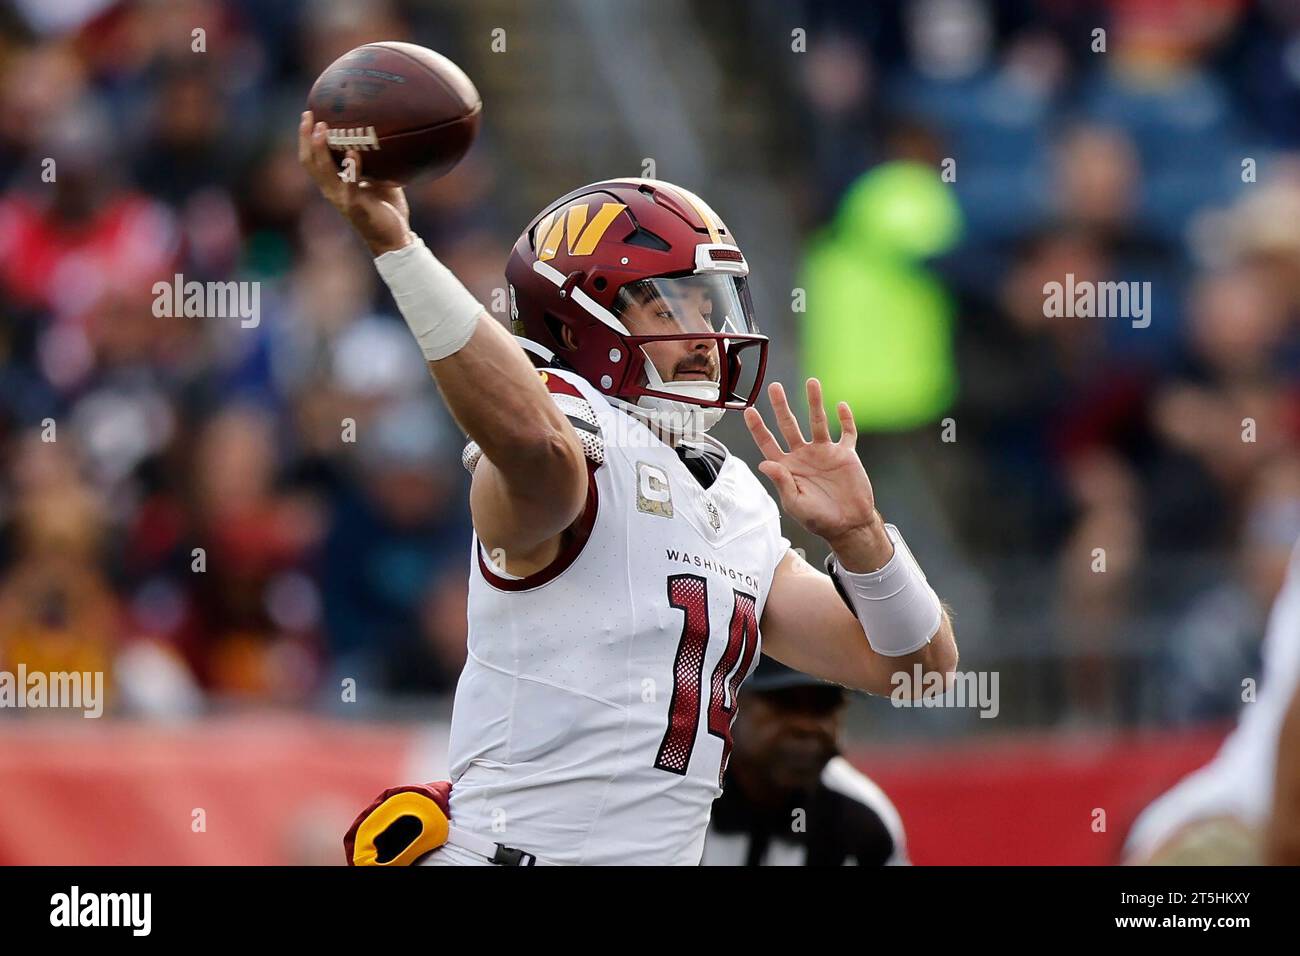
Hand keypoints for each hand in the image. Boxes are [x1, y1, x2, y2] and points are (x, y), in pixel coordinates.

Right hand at [298, 110, 410, 256]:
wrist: (396, 239)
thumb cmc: (388, 209)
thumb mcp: (379, 180)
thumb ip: (374, 162)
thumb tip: (383, 136)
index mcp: (334, 184)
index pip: (312, 159)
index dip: (306, 138)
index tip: (309, 115)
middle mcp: (332, 190)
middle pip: (309, 162)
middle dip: (306, 138)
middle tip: (309, 115)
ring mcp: (342, 199)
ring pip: (322, 171)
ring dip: (320, 148)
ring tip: (323, 127)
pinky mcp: (355, 206)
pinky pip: (350, 184)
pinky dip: (351, 168)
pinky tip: (353, 153)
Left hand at [744, 379, 892, 571]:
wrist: (849, 525)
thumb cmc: (819, 519)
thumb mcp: (795, 504)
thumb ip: (782, 482)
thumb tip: (765, 463)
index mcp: (787, 467)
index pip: (768, 443)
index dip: (758, 428)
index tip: (749, 410)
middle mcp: (803, 455)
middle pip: (789, 425)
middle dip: (781, 406)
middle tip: (774, 387)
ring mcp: (825, 453)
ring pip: (817, 422)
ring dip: (814, 402)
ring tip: (812, 382)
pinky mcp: (846, 455)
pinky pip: (846, 433)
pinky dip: (846, 420)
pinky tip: (841, 406)